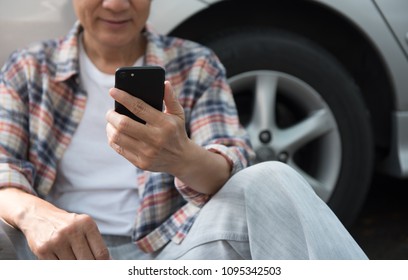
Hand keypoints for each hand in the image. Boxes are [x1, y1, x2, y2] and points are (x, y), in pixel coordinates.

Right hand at [0, 188, 109, 259]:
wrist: (38, 216)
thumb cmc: (66, 224)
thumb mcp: (83, 226)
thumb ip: (95, 243)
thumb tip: (108, 262)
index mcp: (86, 223)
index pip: (101, 252)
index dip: (104, 264)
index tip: (104, 268)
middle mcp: (72, 230)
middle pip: (88, 261)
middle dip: (90, 267)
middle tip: (88, 266)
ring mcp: (57, 240)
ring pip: (73, 266)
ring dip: (75, 267)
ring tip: (73, 258)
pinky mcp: (43, 249)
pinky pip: (58, 266)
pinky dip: (62, 266)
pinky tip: (61, 258)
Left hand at [106, 81, 231, 193]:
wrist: (182, 159)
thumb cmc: (177, 132)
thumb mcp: (178, 114)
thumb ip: (170, 98)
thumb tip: (165, 83)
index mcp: (165, 124)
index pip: (139, 107)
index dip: (123, 98)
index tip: (112, 91)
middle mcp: (156, 139)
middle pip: (123, 124)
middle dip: (112, 115)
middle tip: (110, 111)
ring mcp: (147, 153)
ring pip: (117, 137)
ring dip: (110, 127)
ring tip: (111, 122)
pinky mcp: (141, 163)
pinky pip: (119, 149)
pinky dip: (113, 139)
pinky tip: (114, 133)